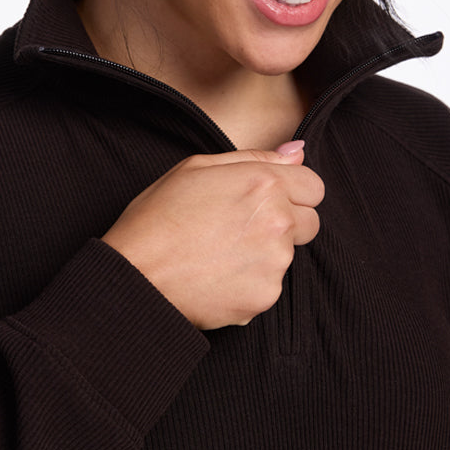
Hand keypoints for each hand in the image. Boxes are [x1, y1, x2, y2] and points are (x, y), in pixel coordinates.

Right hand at [102, 141, 323, 328]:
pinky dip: (250, 284)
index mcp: (263, 183)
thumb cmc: (156, 218)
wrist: (135, 275)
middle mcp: (277, 221)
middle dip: (286, 224)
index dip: (292, 192)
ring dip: (264, 255)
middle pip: (310, 223)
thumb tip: (296, 153)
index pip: (314, 186)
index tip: (268, 201)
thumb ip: (254, 157)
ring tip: (218, 253)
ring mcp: (274, 262)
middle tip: (240, 229)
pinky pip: (270, 287)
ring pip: (287, 256)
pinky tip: (217, 276)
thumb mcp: (196, 168)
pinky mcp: (265, 296)